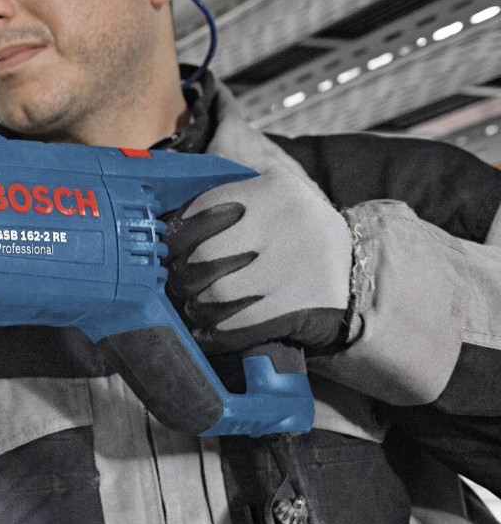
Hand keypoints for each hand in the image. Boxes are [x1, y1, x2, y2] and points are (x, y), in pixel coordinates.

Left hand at [164, 163, 352, 354]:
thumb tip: (164, 226)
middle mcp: (288, 220)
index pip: (201, 210)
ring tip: (198, 308)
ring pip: (217, 293)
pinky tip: (210, 334)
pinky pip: (239, 325)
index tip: (168, 252)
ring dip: (198, 308)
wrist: (359, 276)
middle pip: (203, 256)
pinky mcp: (301, 304)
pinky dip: (218, 334)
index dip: (175, 237)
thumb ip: (228, 208)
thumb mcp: (273, 207)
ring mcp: (296, 264)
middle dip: (182, 277)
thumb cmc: (295, 241)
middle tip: (180, 286)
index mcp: (274, 188)